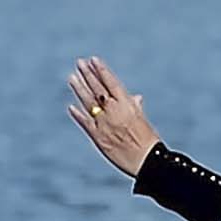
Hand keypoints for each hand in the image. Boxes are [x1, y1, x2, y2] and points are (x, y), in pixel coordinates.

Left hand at [66, 57, 162, 175]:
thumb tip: (136, 97)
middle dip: (88, 75)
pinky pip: (85, 123)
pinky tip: (71, 106)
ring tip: (72, 78)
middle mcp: (113, 111)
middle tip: (79, 63)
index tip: (93, 59)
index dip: (101, 70)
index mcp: (127, 105)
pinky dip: (78, 114)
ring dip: (79, 89)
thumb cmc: (148, 141)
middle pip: (97, 89)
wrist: (147, 161)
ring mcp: (104, 124)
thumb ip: (135, 107)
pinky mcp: (98, 137)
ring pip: (88, 102)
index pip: (111, 83)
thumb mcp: (143, 120)